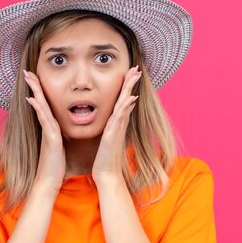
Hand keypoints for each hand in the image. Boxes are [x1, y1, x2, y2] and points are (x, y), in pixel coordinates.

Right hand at [23, 70, 65, 191]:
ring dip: (35, 91)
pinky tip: (32, 99)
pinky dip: (38, 108)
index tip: (35, 78)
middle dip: (34, 86)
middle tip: (27, 71)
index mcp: (50, 128)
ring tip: (29, 78)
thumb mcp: (58, 147)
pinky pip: (44, 120)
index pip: (44, 105)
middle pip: (39, 102)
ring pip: (40, 107)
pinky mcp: (50, 138)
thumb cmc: (54, 166)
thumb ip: (57, 137)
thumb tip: (59, 131)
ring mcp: (47, 131)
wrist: (49, 181)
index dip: (40, 91)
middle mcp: (47, 127)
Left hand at [92, 66, 140, 184]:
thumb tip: (114, 120)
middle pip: (126, 99)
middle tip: (136, 68)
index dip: (126, 87)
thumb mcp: (107, 139)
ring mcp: (117, 129)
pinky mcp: (112, 135)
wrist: (107, 174)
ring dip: (130, 90)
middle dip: (131, 83)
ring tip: (135, 76)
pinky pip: (120, 118)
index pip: (122, 100)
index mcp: (115, 123)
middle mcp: (118, 124)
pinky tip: (130, 98)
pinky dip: (125, 107)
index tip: (130, 73)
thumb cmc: (105, 158)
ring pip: (125, 105)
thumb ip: (111, 128)